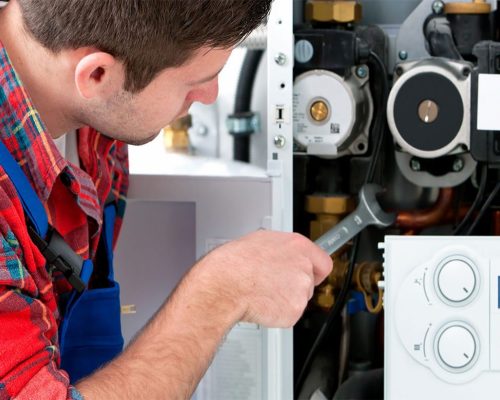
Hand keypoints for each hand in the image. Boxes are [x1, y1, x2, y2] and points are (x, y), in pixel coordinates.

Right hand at [201, 230, 332, 327]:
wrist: (223, 285)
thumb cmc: (233, 264)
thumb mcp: (259, 241)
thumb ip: (281, 249)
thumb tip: (282, 253)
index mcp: (297, 245)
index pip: (323, 262)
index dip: (315, 270)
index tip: (313, 274)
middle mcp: (303, 267)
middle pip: (309, 282)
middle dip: (293, 285)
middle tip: (272, 284)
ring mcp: (301, 290)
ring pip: (298, 299)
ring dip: (284, 299)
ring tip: (262, 292)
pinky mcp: (294, 310)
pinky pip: (289, 315)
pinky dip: (277, 313)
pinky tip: (262, 303)